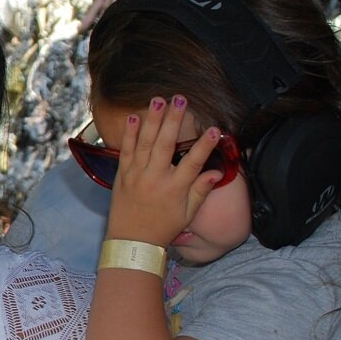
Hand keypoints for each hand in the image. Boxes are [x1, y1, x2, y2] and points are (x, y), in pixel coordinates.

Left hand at [104, 95, 225, 247]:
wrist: (132, 241)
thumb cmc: (163, 228)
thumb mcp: (187, 214)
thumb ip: (201, 191)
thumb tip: (218, 173)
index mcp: (174, 189)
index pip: (194, 162)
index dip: (205, 146)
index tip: (216, 130)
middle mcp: (155, 178)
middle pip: (166, 144)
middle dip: (174, 119)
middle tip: (181, 98)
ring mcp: (136, 175)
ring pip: (145, 142)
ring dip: (152, 119)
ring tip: (158, 99)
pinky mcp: (122, 174)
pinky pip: (126, 150)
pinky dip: (130, 133)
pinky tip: (134, 117)